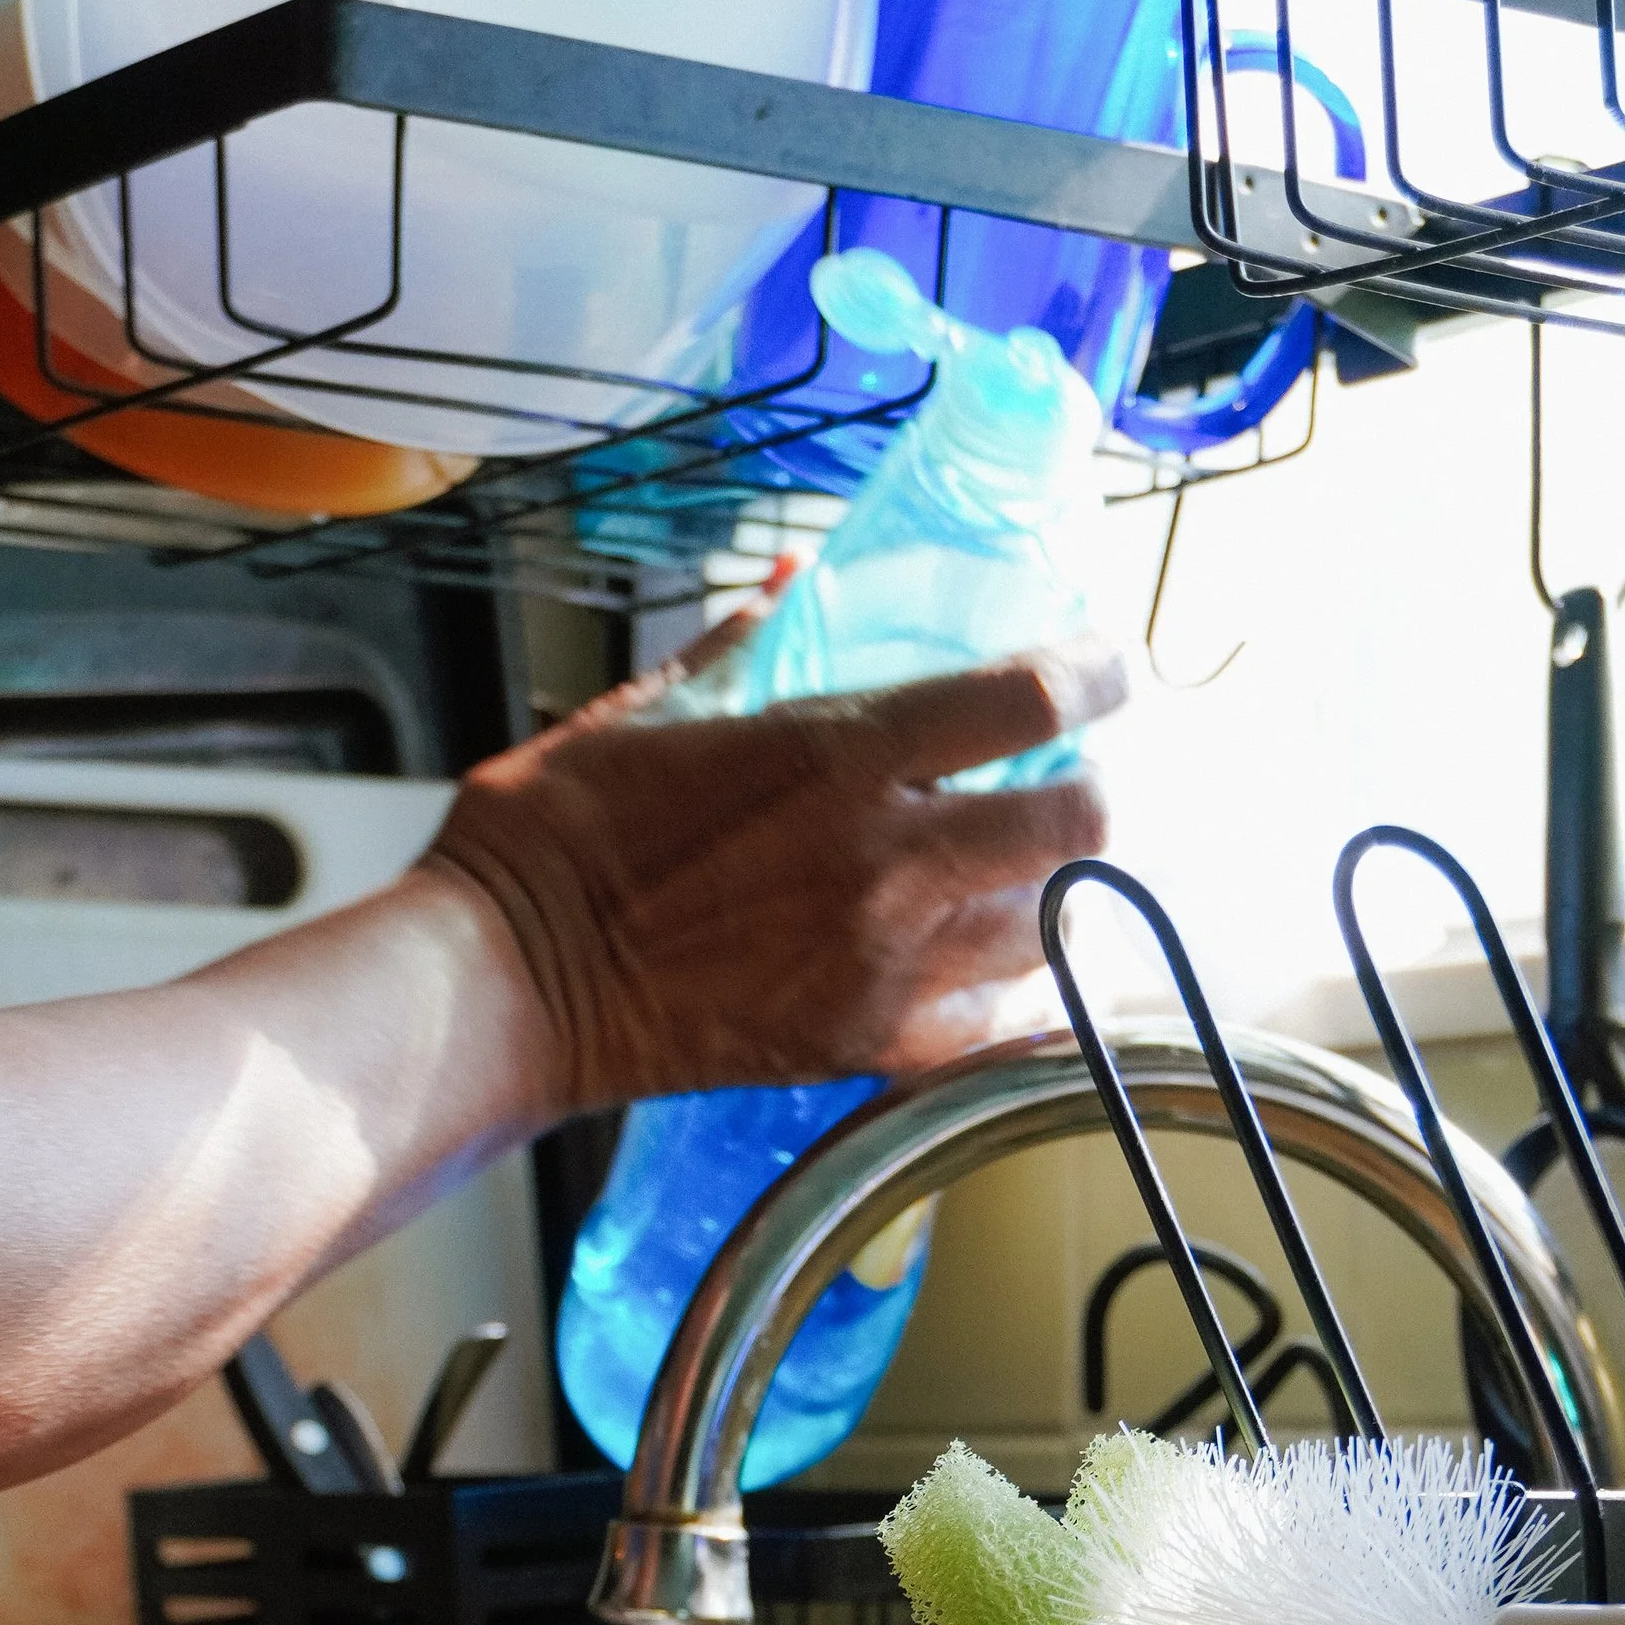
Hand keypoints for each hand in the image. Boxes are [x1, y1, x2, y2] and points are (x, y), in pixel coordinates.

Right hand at [427, 621, 1127, 1114]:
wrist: (512, 985)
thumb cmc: (558, 839)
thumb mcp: (648, 708)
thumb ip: (745, 641)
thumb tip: (796, 581)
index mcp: (839, 755)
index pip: (1030, 701)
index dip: (1099, 675)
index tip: (1112, 669)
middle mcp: (887, 861)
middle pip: (1079, 824)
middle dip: (1095, 794)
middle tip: (1069, 782)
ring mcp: (884, 961)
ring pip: (1049, 926)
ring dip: (1057, 893)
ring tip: (1029, 871)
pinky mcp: (863, 1043)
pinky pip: (989, 1021)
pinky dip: (1006, 989)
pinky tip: (983, 962)